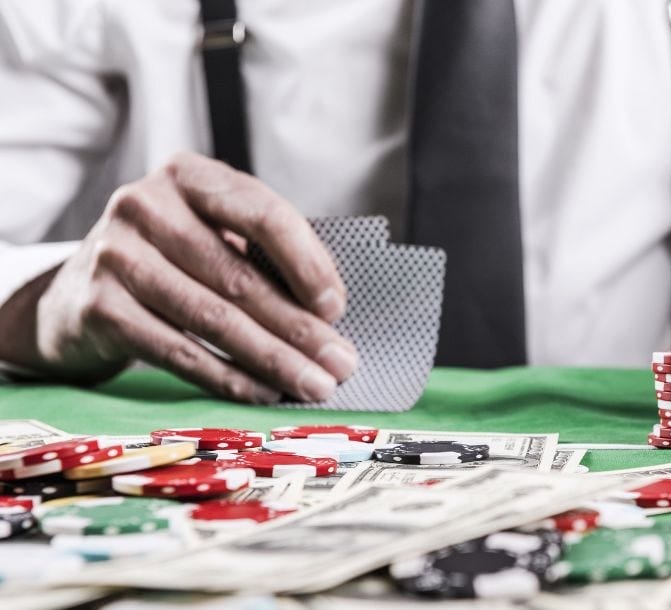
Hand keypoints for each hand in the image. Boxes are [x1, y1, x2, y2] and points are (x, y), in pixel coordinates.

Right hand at [0, 152, 355, 402]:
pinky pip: (178, 351)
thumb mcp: (213, 236)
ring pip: (212, 318)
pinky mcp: (98, 306)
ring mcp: (115, 254)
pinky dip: (227, 377)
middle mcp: (146, 205)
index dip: (307, 263)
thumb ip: (264, 255)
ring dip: (272, 359)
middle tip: (340, 363)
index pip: (263, 213)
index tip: (336, 307)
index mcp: (189, 175)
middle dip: (299, 328)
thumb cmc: (171, 261)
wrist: (76, 293)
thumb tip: (328, 312)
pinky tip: (263, 393)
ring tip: (312, 384)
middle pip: (239, 276)